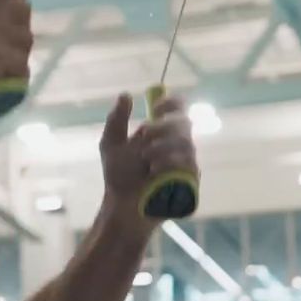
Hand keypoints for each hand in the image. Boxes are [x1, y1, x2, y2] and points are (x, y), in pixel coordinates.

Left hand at [98, 92, 199, 226]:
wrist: (121, 205)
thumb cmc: (118, 176)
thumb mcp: (111, 144)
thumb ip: (117, 120)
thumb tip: (126, 94)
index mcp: (162, 133)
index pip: (178, 110)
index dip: (172, 103)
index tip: (156, 107)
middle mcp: (178, 146)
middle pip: (184, 124)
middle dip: (163, 128)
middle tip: (145, 136)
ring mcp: (186, 165)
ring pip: (187, 145)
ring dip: (162, 149)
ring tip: (145, 160)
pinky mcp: (190, 183)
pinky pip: (189, 167)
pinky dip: (170, 165)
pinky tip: (154, 171)